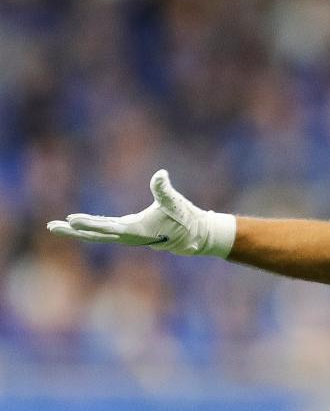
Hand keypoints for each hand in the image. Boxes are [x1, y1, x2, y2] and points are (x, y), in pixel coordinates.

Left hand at [47, 170, 235, 257]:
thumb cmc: (186, 219)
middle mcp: (128, 236)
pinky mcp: (131, 232)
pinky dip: (91, 229)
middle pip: (95, 234)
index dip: (88, 224)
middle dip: (73, 231)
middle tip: (50, 227)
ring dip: (78, 231)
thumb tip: (160, 174)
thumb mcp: (175, 203)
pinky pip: (105, 232)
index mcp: (136, 230)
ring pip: (97, 234)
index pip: (107, 227)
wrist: (196, 236)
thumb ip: (164, 189)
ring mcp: (128, 235)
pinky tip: (81, 226)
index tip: (70, 220)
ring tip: (57, 226)